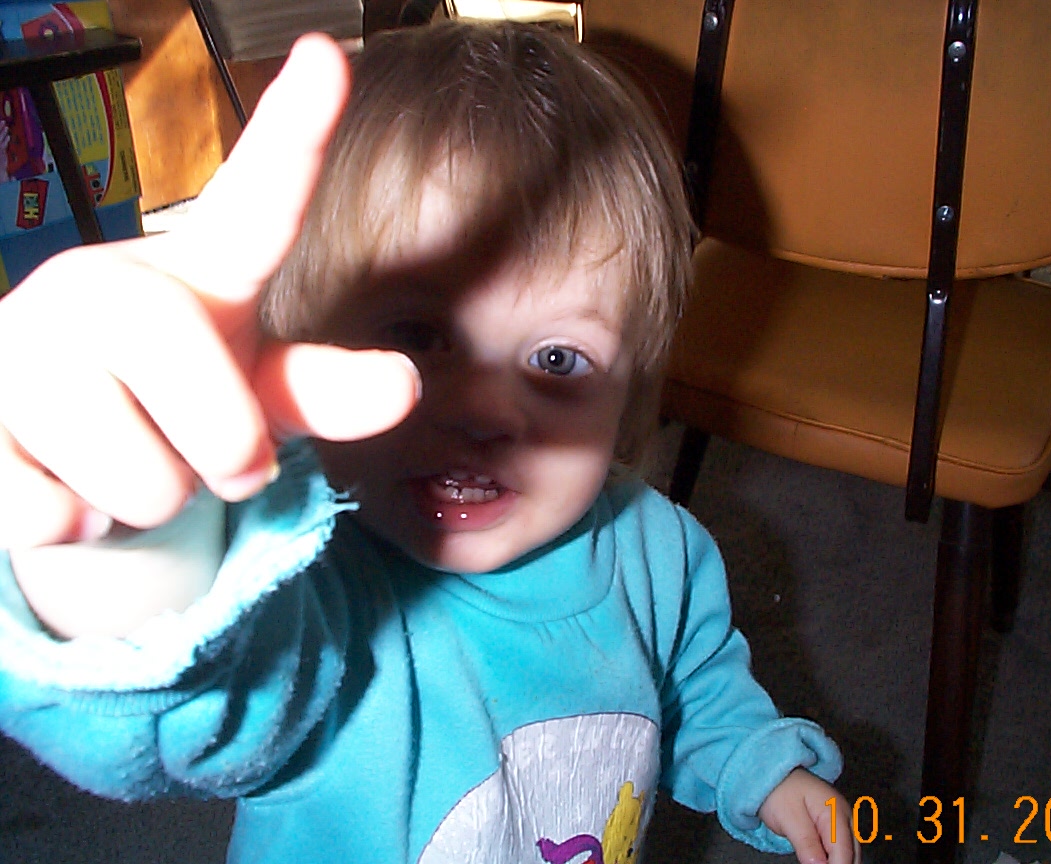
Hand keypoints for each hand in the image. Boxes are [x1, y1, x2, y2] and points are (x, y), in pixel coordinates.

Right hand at [0, 34, 419, 549]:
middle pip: (211, 406)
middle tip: (204, 458)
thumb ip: (322, 388)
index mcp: (195, 273)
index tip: (331, 55)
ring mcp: (24, 344)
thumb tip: (404, 384)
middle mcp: (104, 287)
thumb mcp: (254, 394)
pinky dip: (75, 524)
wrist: (55, 454)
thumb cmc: (175, 407)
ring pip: (140, 483)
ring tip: (119, 465)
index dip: (296, 133)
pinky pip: (54, 513)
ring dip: (149, 503)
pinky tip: (55, 482)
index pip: (256, 202)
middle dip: (228, 463)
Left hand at [759, 769, 858, 863]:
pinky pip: (841, 848)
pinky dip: (834, 857)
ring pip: (850, 852)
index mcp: (836, 812)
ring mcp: (842, 820)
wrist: (773, 775)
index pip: (844, 852)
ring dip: (838, 861)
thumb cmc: (779, 792)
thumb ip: (806, 842)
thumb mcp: (788, 817)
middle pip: (853, 854)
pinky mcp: (835, 826)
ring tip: (815, 861)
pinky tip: (823, 860)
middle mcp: (845, 817)